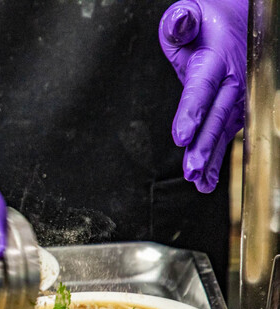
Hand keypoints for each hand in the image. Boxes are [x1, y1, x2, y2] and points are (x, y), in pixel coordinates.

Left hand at [159, 0, 246, 192]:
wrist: (237, 21)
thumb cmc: (206, 21)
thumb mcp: (189, 12)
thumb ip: (180, 22)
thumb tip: (179, 22)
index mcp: (215, 57)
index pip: (201, 87)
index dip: (191, 112)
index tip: (180, 135)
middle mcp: (232, 78)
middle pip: (216, 115)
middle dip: (203, 144)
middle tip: (190, 169)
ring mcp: (236, 95)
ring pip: (224, 130)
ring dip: (210, 157)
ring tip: (199, 182)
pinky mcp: (234, 108)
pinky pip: (226, 135)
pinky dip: (216, 159)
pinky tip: (205, 181)